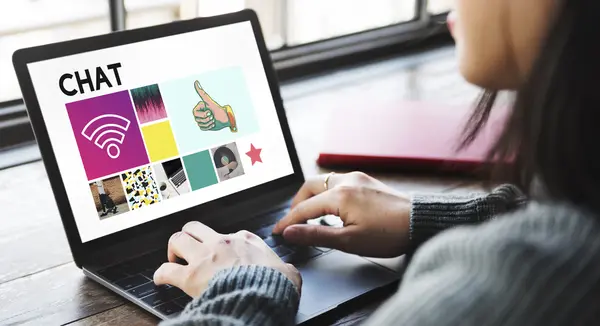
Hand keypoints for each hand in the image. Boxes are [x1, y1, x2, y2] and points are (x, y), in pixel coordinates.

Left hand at [154, 221, 301, 297]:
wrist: (261, 297)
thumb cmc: (274, 286)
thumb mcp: (288, 272)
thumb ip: (285, 268)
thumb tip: (289, 273)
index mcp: (245, 240)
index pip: (229, 234)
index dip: (222, 244)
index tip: (222, 253)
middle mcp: (222, 243)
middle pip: (195, 227)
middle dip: (189, 236)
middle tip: (188, 249)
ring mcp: (204, 257)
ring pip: (177, 239)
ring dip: (173, 249)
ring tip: (174, 259)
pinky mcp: (191, 276)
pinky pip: (166, 270)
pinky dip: (161, 274)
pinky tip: (160, 279)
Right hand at [192, 81, 236, 131]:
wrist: (226, 119)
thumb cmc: (219, 110)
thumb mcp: (210, 102)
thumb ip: (202, 93)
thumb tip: (196, 81)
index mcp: (199, 107)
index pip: (195, 113)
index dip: (203, 114)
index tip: (210, 112)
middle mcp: (199, 113)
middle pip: (197, 119)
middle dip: (207, 119)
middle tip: (213, 116)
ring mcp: (201, 120)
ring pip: (200, 124)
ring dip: (209, 123)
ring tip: (214, 120)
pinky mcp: (203, 126)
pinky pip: (202, 128)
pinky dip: (209, 127)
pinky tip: (213, 124)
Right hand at [272, 172, 410, 257]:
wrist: (421, 222)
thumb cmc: (389, 233)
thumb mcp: (349, 241)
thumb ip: (316, 235)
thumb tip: (290, 232)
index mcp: (339, 195)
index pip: (303, 208)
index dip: (288, 221)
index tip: (277, 232)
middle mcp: (346, 180)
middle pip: (309, 186)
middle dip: (297, 203)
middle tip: (293, 221)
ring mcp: (357, 178)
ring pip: (323, 181)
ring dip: (312, 196)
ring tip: (310, 216)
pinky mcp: (366, 181)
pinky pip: (337, 182)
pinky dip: (327, 193)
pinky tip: (331, 208)